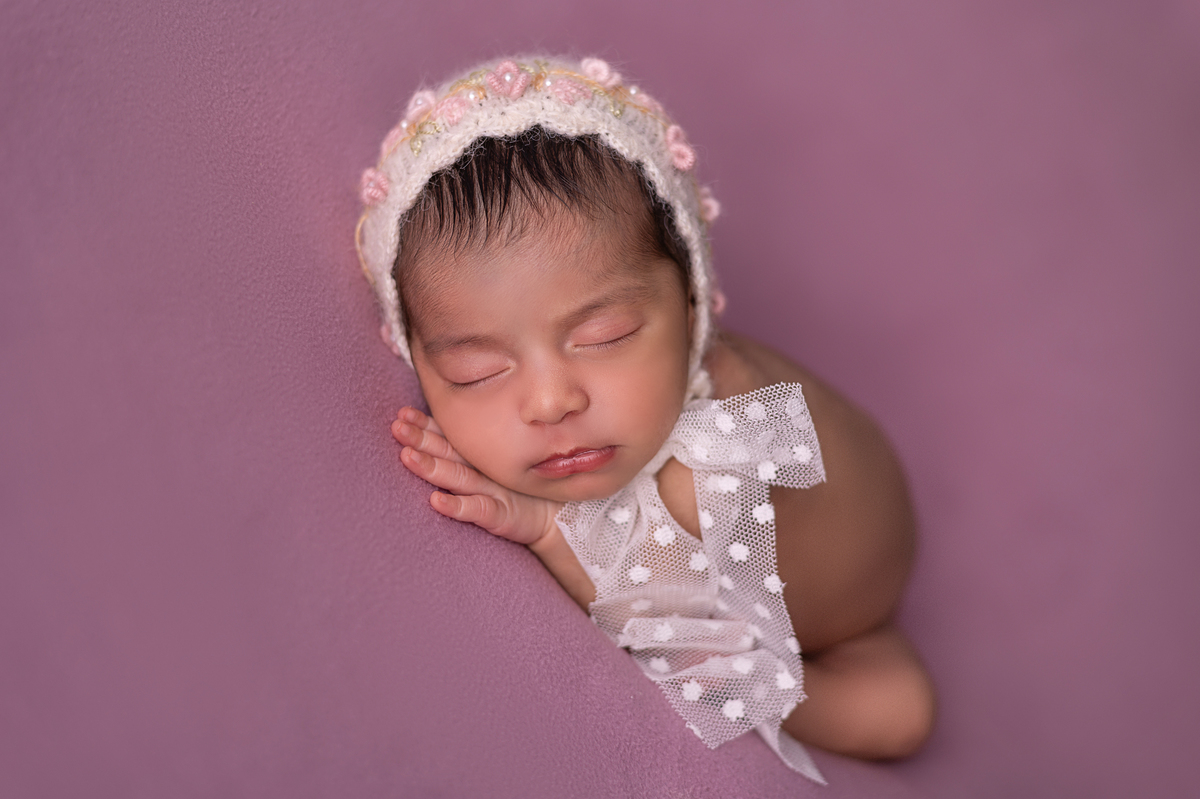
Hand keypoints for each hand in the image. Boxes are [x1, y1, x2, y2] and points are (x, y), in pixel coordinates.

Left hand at [391, 407, 560, 546]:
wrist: (556, 516)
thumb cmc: (521, 488)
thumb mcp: (494, 464)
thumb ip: (468, 448)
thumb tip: (432, 430)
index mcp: (478, 456)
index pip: (448, 436)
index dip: (425, 425)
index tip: (402, 414)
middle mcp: (482, 469)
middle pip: (448, 451)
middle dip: (422, 439)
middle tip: (398, 427)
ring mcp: (492, 490)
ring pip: (457, 476)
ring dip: (432, 467)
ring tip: (408, 458)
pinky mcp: (502, 514)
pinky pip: (477, 509)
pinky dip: (457, 506)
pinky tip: (437, 502)